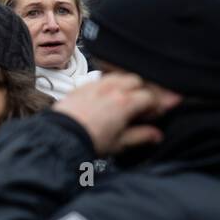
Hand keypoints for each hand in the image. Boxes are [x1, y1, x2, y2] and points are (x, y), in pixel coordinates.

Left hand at [52, 73, 181, 155]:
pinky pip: (101, 78)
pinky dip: (109, 84)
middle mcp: (111, 89)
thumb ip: (140, 136)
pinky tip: (107, 95)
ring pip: (118, 76)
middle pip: (136, 81)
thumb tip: (156, 135)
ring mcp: (95, 85)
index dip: (159, 104)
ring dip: (126, 84)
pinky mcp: (82, 86)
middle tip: (143, 106)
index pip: (151, 97)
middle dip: (143, 91)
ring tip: (126, 99)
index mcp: (124, 103)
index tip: (160, 111)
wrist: (59, 136)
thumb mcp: (119, 143)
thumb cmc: (87, 140)